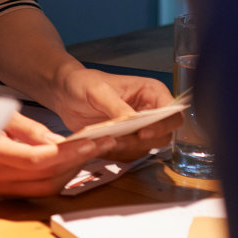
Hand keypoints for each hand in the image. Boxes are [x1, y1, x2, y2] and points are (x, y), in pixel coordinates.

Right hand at [0, 110, 117, 196]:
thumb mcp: (2, 115)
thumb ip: (30, 129)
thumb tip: (58, 142)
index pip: (35, 159)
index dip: (66, 152)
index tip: (89, 141)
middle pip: (46, 175)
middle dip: (77, 160)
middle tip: (101, 144)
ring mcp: (0, 188)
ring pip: (47, 186)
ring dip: (73, 170)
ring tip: (92, 151)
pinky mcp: (8, 193)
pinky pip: (41, 190)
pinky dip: (61, 177)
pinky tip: (74, 162)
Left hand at [47, 67, 179, 159]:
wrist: (65, 93)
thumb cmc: (84, 82)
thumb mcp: (99, 91)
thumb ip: (117, 106)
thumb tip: (132, 121)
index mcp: (152, 93)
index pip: (172, 114)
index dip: (163, 126)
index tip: (142, 133)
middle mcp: (150, 112)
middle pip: (164, 136)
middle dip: (142, 141)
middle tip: (119, 140)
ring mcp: (139, 128)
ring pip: (146, 148)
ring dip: (127, 149)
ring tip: (105, 141)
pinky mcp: (125, 141)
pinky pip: (129, 155)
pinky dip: (116, 154)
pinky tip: (100, 145)